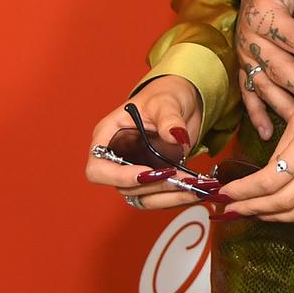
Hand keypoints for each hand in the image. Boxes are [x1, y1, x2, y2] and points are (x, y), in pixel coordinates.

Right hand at [84, 76, 207, 211]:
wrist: (183, 101)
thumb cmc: (165, 95)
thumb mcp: (166, 101)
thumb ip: (169, 118)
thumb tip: (176, 136)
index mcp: (108, 136)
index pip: (98, 168)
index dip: (119, 176)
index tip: (147, 173)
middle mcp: (117, 158)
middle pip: (124, 187)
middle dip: (155, 186)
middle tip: (184, 179)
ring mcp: (134, 171)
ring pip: (143, 198)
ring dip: (169, 196)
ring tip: (195, 188)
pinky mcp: (153, 180)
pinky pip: (159, 197)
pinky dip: (177, 196)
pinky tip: (195, 190)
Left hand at [218, 80, 293, 221]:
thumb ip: (284, 148)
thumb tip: (265, 177)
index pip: (271, 180)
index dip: (244, 192)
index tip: (225, 196)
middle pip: (285, 202)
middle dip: (254, 209)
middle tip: (234, 210)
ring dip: (278, 216)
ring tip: (258, 213)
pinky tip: (290, 206)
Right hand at [235, 0, 293, 139]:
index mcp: (264, 12)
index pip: (291, 35)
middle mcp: (251, 37)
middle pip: (278, 66)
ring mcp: (246, 54)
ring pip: (264, 85)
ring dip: (282, 105)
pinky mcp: (244, 66)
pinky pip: (248, 93)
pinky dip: (255, 114)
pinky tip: (267, 132)